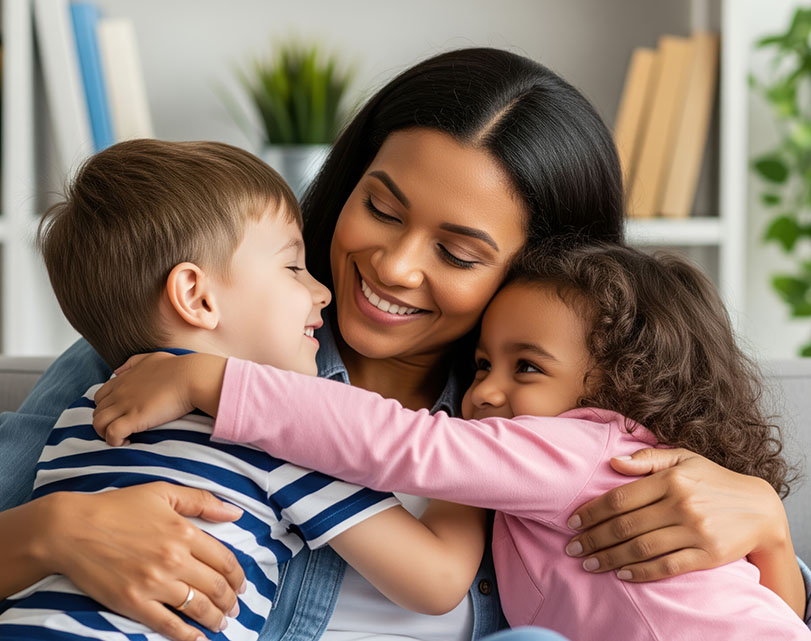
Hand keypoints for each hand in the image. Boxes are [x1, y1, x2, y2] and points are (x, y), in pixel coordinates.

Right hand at [43, 482, 245, 640]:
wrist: (70, 529)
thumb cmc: (117, 506)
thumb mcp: (163, 492)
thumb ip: (202, 501)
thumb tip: (236, 512)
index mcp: (184, 532)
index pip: (224, 559)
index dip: (237, 576)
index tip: (241, 585)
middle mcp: (174, 559)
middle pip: (215, 586)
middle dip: (231, 600)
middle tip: (235, 608)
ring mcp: (154, 583)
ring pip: (197, 607)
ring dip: (216, 618)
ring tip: (223, 623)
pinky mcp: (133, 603)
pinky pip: (168, 624)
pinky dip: (187, 635)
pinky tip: (198, 639)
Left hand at [93, 352, 222, 445]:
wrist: (192, 376)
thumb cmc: (178, 367)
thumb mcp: (152, 357)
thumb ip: (133, 363)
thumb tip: (117, 371)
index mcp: (123, 379)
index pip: (99, 397)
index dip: (106, 408)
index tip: (121, 415)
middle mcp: (120, 392)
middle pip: (97, 412)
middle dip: (106, 423)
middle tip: (123, 429)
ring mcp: (125, 405)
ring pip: (98, 424)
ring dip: (106, 433)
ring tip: (123, 437)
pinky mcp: (134, 418)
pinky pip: (112, 434)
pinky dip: (115, 440)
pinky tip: (128, 441)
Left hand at [564, 448, 786, 581]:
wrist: (760, 509)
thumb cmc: (714, 481)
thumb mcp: (684, 459)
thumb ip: (647, 459)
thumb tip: (613, 462)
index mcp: (671, 479)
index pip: (620, 498)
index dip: (592, 511)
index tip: (572, 522)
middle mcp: (681, 504)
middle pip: (625, 525)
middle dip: (593, 538)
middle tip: (572, 548)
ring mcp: (695, 531)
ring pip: (642, 548)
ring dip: (610, 558)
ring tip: (589, 563)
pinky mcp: (708, 555)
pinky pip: (668, 566)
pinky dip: (642, 572)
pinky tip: (622, 574)